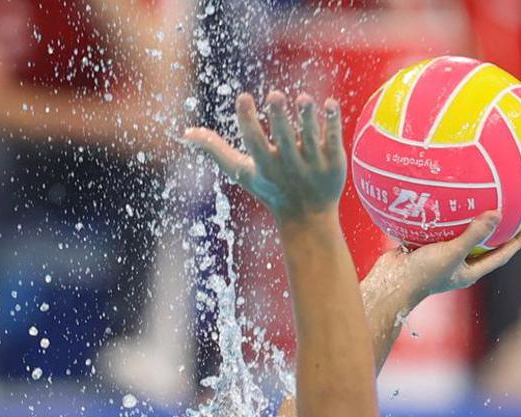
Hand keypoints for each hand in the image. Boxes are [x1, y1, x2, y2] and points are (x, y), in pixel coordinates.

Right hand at [183, 91, 345, 222]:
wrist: (309, 218)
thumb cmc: (270, 189)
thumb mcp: (242, 172)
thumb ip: (216, 151)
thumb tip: (185, 134)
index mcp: (265, 165)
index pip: (254, 141)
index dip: (248, 120)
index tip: (243, 97)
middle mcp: (289, 165)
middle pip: (283, 138)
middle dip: (279, 117)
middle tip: (275, 95)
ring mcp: (313, 164)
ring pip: (310, 138)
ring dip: (307, 118)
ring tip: (303, 99)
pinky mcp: (334, 162)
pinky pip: (334, 140)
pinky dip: (332, 123)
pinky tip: (330, 104)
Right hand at [368, 213, 520, 303]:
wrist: (390, 282)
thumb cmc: (423, 274)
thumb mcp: (452, 253)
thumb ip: (474, 234)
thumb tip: (498, 214)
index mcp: (469, 271)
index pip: (501, 255)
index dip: (517, 242)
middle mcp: (457, 266)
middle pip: (484, 246)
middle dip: (496, 231)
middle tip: (510, 211)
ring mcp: (440, 258)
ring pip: (459, 237)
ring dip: (468, 222)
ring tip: (478, 201)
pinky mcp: (424, 249)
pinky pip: (438, 231)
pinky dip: (443, 218)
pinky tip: (443, 200)